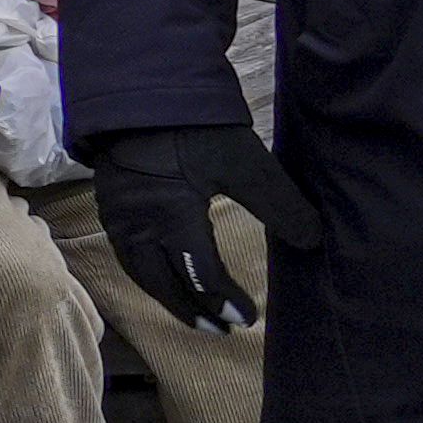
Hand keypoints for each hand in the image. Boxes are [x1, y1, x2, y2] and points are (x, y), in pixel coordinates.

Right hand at [83, 123, 325, 335]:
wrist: (141, 93)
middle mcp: (139, 227)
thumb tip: (312, 241)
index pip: (199, 276)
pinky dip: (146, 274)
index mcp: (171, 220)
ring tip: (189, 311)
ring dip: (166, 296)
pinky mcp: (110, 204)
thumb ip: (280, 205)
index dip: (224, 301)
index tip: (248, 318)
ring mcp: (119, 217)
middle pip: (163, 285)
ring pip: (139, 272)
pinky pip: (126, 254)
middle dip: (191, 310)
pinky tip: (159, 274)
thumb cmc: (195, 128)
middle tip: (218, 329)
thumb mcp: (247, 163)